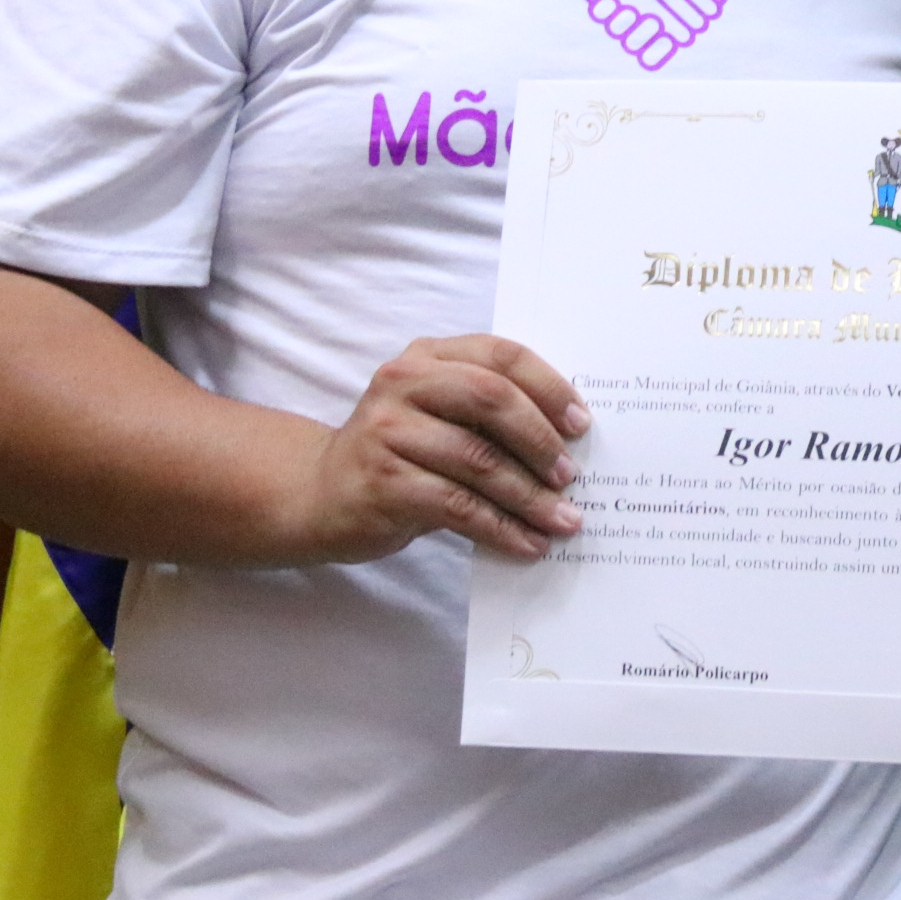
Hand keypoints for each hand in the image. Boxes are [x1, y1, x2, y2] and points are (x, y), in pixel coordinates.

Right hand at [294, 335, 591, 560]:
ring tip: (563, 520)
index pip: (501, 355)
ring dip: (530, 496)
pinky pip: (458, 506)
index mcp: (428, 356)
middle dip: (541, 440)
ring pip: (479, 461)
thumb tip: (569, 445)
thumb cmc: (400, 454)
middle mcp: (403, 382)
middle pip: (493, 399)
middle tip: (570, 475)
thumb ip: (489, 414)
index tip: (581, 424)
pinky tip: (527, 543)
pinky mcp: (382, 482)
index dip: (549, 387)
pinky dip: (501, 528)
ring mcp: (387, 430)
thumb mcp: (439, 418)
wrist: (319, 494)